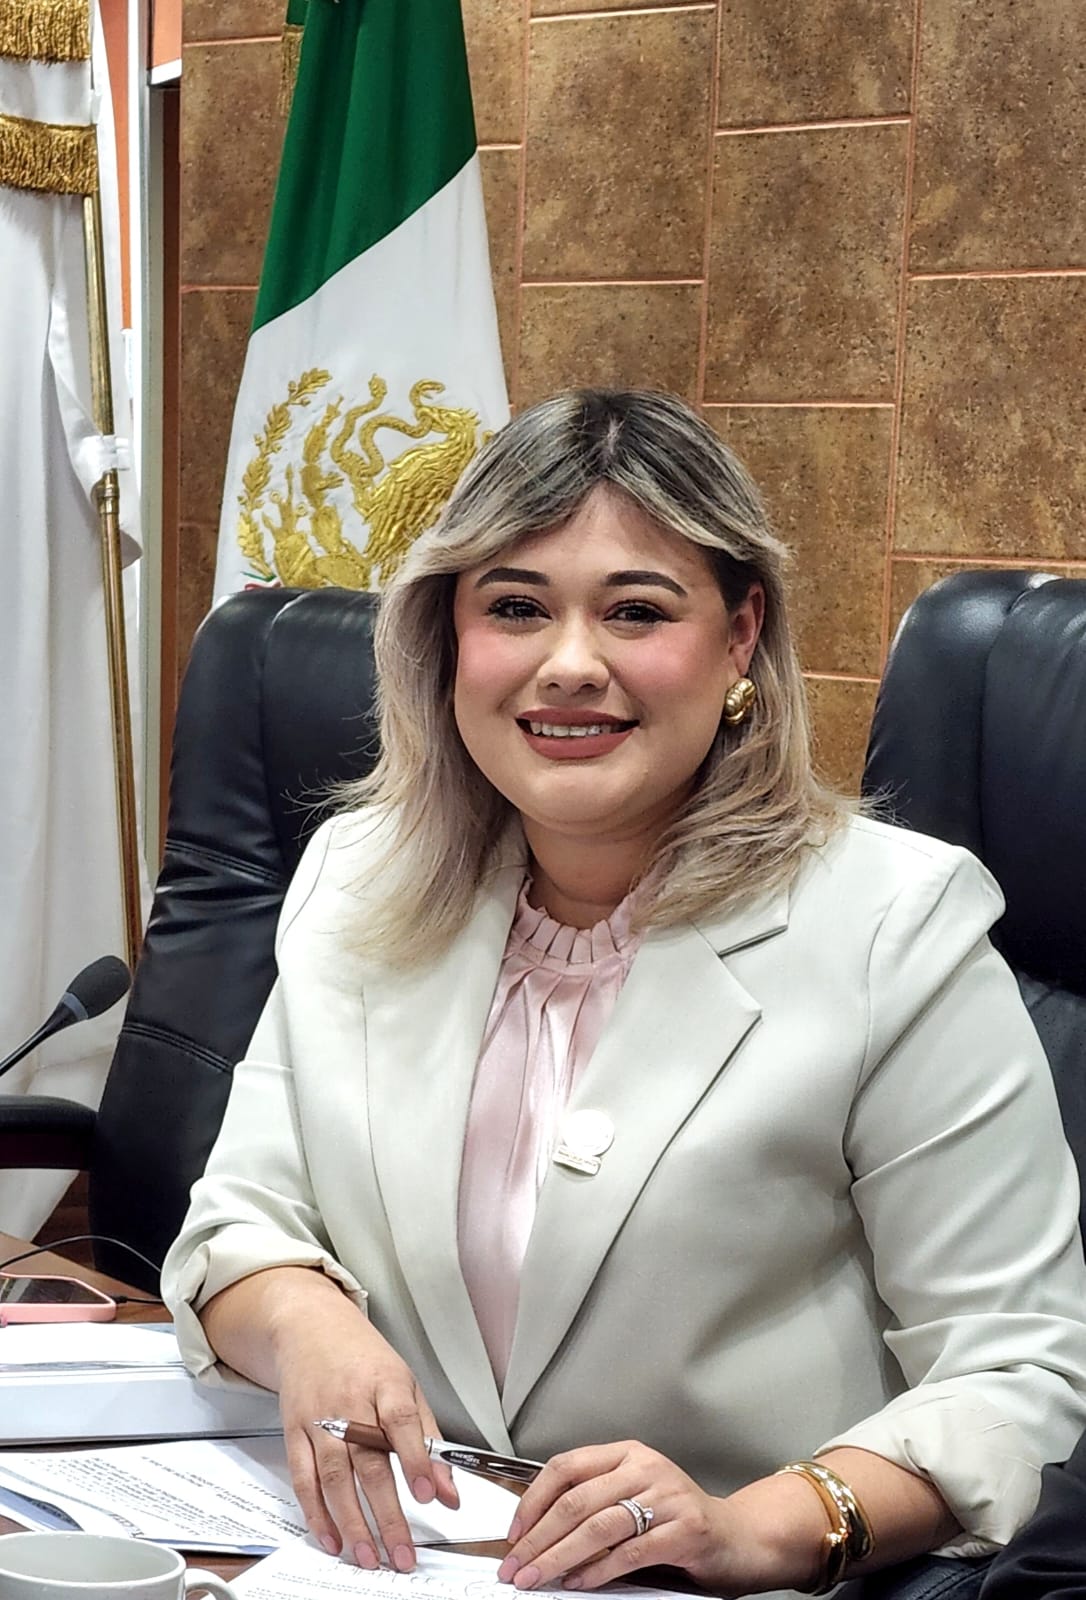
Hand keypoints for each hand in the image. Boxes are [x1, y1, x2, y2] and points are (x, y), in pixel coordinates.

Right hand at [270, 1291, 459, 1570]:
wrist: (310, 1328)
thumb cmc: (364, 1358)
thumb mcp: (407, 1386)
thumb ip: (428, 1440)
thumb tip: (448, 1492)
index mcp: (385, 1384)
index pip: (402, 1423)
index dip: (416, 1460)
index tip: (428, 1495)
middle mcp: (350, 1402)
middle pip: (368, 1462)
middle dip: (387, 1513)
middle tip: (401, 1553)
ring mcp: (319, 1418)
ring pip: (334, 1477)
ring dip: (352, 1523)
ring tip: (369, 1557)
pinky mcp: (294, 1432)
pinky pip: (303, 1479)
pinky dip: (316, 1513)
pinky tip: (332, 1538)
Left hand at [496, 1440, 826, 1595]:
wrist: (740, 1537)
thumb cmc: (679, 1520)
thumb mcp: (636, 1496)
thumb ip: (596, 1502)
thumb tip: (536, 1532)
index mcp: (627, 1453)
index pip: (566, 1467)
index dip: (533, 1500)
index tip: (513, 1534)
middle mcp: (645, 1467)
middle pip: (576, 1501)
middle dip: (538, 1538)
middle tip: (514, 1567)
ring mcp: (667, 1496)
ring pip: (597, 1526)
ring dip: (558, 1557)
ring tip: (536, 1579)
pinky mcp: (684, 1529)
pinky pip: (629, 1552)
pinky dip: (597, 1570)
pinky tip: (578, 1583)